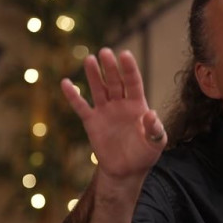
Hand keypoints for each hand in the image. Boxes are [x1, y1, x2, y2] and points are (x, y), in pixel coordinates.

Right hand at [61, 48, 166, 180]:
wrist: (127, 170)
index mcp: (138, 105)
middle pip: (115, 82)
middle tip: (105, 52)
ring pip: (99, 89)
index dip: (129, 69)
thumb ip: (154, 129)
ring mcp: (105, 111)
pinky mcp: (92, 122)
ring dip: (94, 75)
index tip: (125, 54)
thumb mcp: (155, 143)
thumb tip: (151, 114)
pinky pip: (81, 106)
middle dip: (111, 68)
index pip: (133, 83)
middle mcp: (121, 104)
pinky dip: (73, 96)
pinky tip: (66, 83)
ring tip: (90, 59)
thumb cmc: (145, 154)